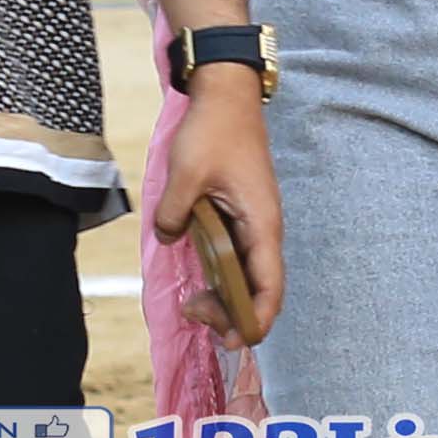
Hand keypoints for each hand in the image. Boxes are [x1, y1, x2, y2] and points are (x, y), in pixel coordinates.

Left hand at [150, 76, 282, 339]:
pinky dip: (221, 276)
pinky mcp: (241, 217)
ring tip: (193, 306)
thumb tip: (168, 239)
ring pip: (247, 276)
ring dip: (226, 297)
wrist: (227, 96)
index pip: (268, 287)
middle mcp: (263, 230)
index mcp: (261, 225)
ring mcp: (253, 225)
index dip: (254, 320)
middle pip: (259, 289)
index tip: (231, 341)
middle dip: (233, 314)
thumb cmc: (213, 132)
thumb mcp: (185, 174)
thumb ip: (173, 214)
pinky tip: (198, 282)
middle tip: (194, 314)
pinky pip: (237, 259)